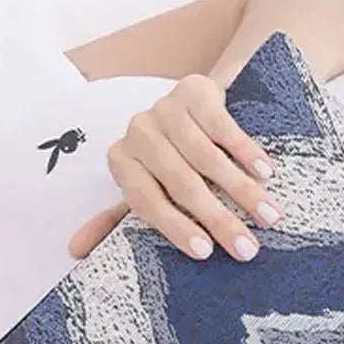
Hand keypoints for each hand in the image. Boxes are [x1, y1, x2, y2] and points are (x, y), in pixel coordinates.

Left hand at [68, 74, 282, 261]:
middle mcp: (138, 132)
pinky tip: (265, 174)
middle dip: (217, 218)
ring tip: (269, 217)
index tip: (205, 253)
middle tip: (246, 248)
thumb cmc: (170, 159)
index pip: (146, 201)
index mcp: (121, 160)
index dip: (175, 228)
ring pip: (206, 158)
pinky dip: (246, 153)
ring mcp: (165, 108)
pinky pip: (223, 128)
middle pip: (180, 183)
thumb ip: (114, 218)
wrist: (199, 103)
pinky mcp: (195, 90)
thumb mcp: (144, 186)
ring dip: (241, 191)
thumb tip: (74, 252)